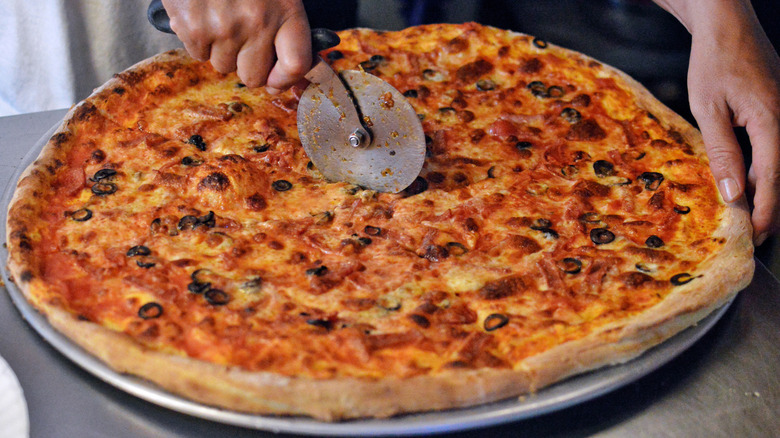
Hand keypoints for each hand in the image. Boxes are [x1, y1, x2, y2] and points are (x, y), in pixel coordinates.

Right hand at [161, 0, 310, 91]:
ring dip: (221, 49)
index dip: (285, 80)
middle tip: (242, 43)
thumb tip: (286, 73)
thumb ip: (285, 25)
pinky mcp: (192, 28)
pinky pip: (197, 54)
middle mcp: (256, 23)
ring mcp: (222, 28)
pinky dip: (198, 38)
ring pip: (223, 66)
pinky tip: (202, 12)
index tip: (277, 79)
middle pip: (254, 76)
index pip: (296, 65)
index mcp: (285, 9)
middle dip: (248, 65)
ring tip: (219, 16)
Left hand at [654, 0, 779, 245]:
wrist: (728, 27)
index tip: (753, 236)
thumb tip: (732, 193)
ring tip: (747, 218)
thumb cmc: (714, 62)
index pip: (773, 179)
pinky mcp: (778, 112)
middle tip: (750, 237)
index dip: (763, 211)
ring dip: (765, 190)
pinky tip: (746, 183)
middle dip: (767, 208)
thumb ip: (722, 152)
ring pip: (779, 164)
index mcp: (772, 121)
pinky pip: (774, 149)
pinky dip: (763, 170)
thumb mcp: (708, 109)